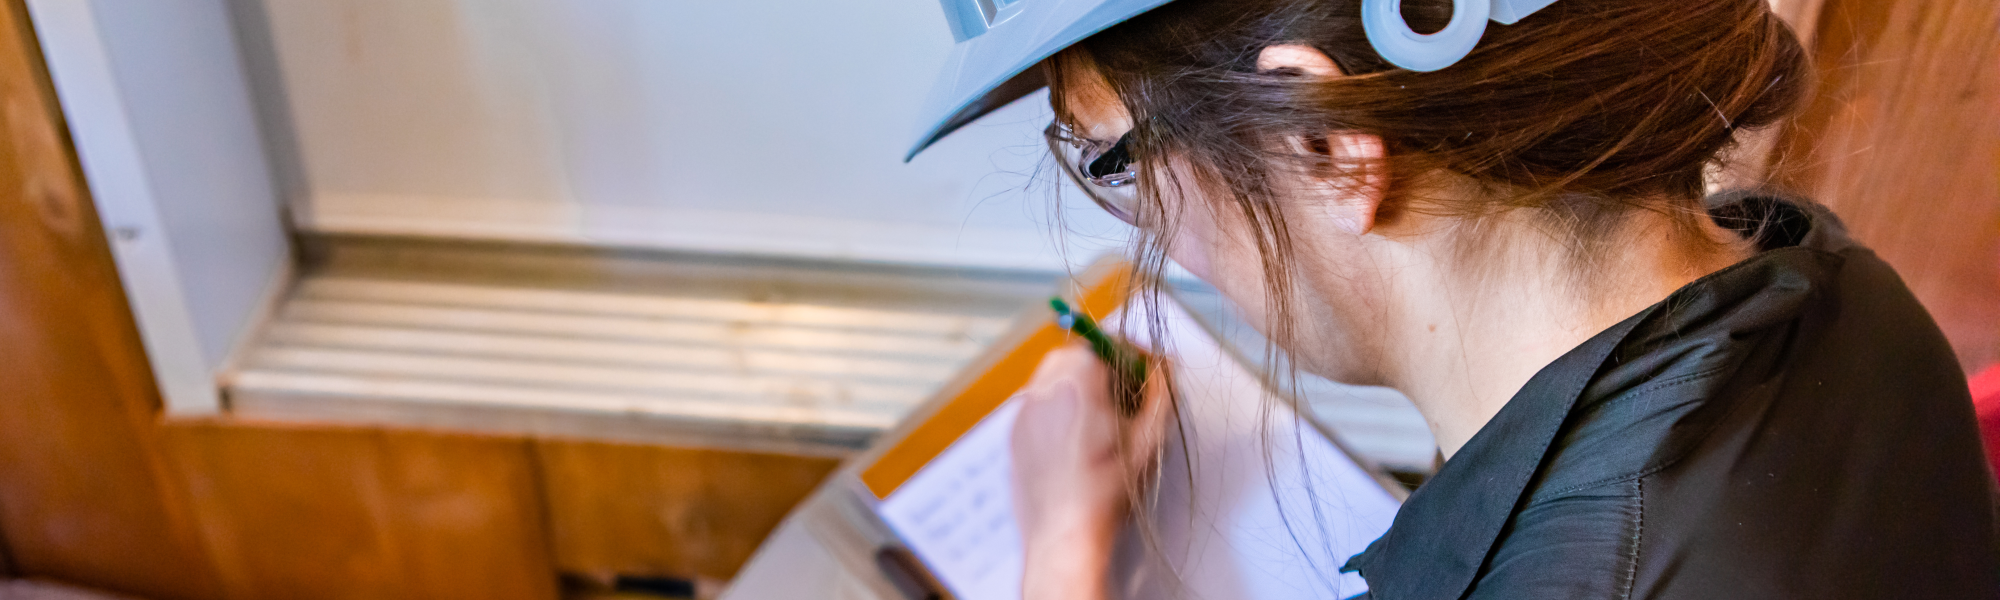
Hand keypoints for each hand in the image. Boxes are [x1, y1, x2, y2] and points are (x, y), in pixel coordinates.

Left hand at [1012, 342, 1171, 599]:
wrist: (1064, 534)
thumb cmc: (1107, 489)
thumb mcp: (1148, 437)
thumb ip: (1160, 392)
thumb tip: (1164, 366)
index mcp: (1077, 379)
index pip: (1108, 341)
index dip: (1134, 354)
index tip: (1149, 372)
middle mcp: (1043, 386)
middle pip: (1078, 355)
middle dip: (1105, 368)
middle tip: (1128, 396)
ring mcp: (1023, 410)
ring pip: (1055, 378)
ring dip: (1080, 387)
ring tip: (1103, 420)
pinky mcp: (1014, 433)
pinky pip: (1039, 405)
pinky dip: (1059, 409)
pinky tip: (1077, 441)